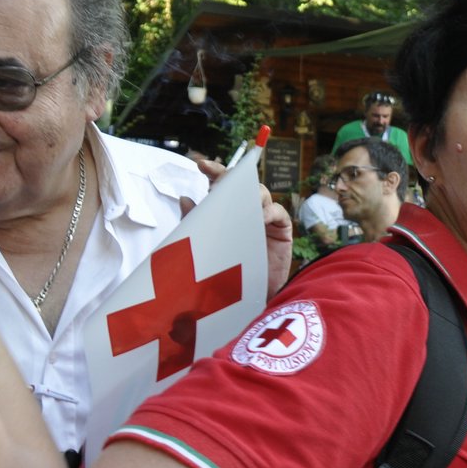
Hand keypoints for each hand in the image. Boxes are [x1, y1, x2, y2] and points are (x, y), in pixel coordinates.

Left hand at [186, 160, 294, 299]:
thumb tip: (184, 198)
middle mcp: (246, 212)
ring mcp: (265, 221)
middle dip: (232, 177)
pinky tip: (259, 217)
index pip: (222, 186)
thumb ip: (196, 224)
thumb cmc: (224, 276)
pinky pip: (278, 212)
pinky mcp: (282, 232)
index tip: (201, 164)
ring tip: (238, 198)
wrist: (246, 303)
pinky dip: (269, 211)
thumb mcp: (203, 247)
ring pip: (261, 193)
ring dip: (251, 192)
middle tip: (218, 180)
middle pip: (243, 184)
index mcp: (227, 213)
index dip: (215, 172)